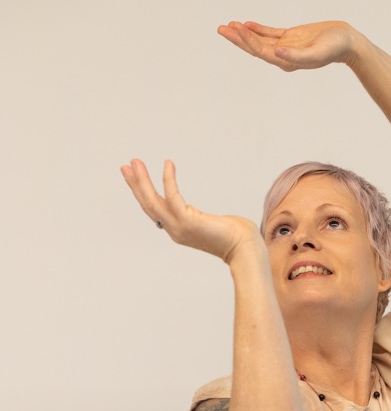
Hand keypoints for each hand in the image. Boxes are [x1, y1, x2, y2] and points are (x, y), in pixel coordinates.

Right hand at [120, 159, 260, 263]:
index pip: (154, 210)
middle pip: (148, 205)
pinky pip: (173, 197)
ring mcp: (179, 227)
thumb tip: (206, 216)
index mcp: (177, 230)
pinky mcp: (188, 221)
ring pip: (153, 202)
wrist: (244, 247)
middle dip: (136, 185)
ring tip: (136, 163)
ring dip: (142, 181)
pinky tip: (168, 164)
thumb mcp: (211, 224)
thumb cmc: (235, 235)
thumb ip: (202, 218)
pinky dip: (168, 179)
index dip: (143, 193)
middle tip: (126, 166)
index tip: (135, 175)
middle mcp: (174, 230)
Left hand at [217, 20, 356, 71]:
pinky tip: (247, 24)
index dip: (248, 40)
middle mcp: (283, 56)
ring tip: (228, 26)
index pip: (262, 51)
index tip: (236, 28)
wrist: (347, 43)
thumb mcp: (316, 53)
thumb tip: (278, 53)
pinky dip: (257, 29)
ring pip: (260, 40)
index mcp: (287, 62)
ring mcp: (286, 47)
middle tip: (220, 29)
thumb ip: (297, 56)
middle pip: (255, 47)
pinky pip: (270, 33)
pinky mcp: (290, 37)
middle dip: (237, 39)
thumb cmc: (334, 48)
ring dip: (244, 34)